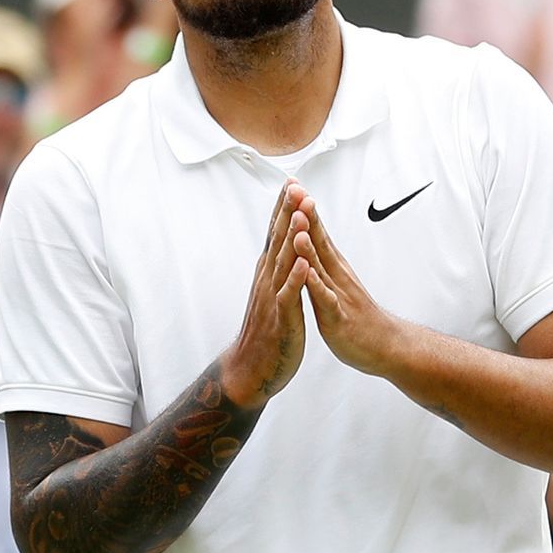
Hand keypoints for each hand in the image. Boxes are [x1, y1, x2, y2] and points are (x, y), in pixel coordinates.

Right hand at [221, 181, 310, 407]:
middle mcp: (268, 280)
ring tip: (300, 213)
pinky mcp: (281, 319)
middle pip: (278, 240)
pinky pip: (289, 296)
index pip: (276, 234)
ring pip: (284, 262)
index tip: (291, 182)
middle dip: (287, 211)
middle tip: (294, 183)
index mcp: (269, 273)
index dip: (284, 208)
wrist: (249, 370)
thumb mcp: (270, 294)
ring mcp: (273, 299)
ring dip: (292, 237)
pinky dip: (296, 279)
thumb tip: (277, 247)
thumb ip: (274, 270)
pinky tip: (303, 263)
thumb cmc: (264, 333)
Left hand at [293, 188, 402, 374]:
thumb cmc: (358, 315)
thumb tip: (309, 236)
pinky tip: (309, 275)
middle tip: (296, 190)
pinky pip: (326, 299)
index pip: (316, 232)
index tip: (292, 186)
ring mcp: (338, 294)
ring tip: (299, 224)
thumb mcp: (336, 282)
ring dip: (309, 244)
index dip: (302, 209)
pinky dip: (316, 285)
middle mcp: (336, 275)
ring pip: (321, 266)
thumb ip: (322, 260)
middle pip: (319, 240)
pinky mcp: (338, 317)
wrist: (384, 345)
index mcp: (333, 267)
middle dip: (306, 215)